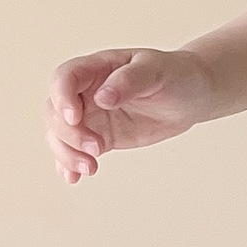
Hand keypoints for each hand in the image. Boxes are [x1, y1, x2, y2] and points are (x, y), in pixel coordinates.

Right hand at [43, 47, 210, 183]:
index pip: (64, 78)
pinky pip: (74, 150)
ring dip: (67, 153)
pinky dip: (69, 164)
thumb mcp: (157, 71)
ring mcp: (91, 116)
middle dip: (69, 133)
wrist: (192, 96)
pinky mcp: (100, 137)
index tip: (74, 118)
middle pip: (55, 111)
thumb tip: (102, 97)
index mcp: (97, 68)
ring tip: (91, 168)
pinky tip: (74, 178)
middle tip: (97, 148)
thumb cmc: (175, 75)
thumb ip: (130, 80)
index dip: (62, 97)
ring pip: (60, 134)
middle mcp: (87, 91)